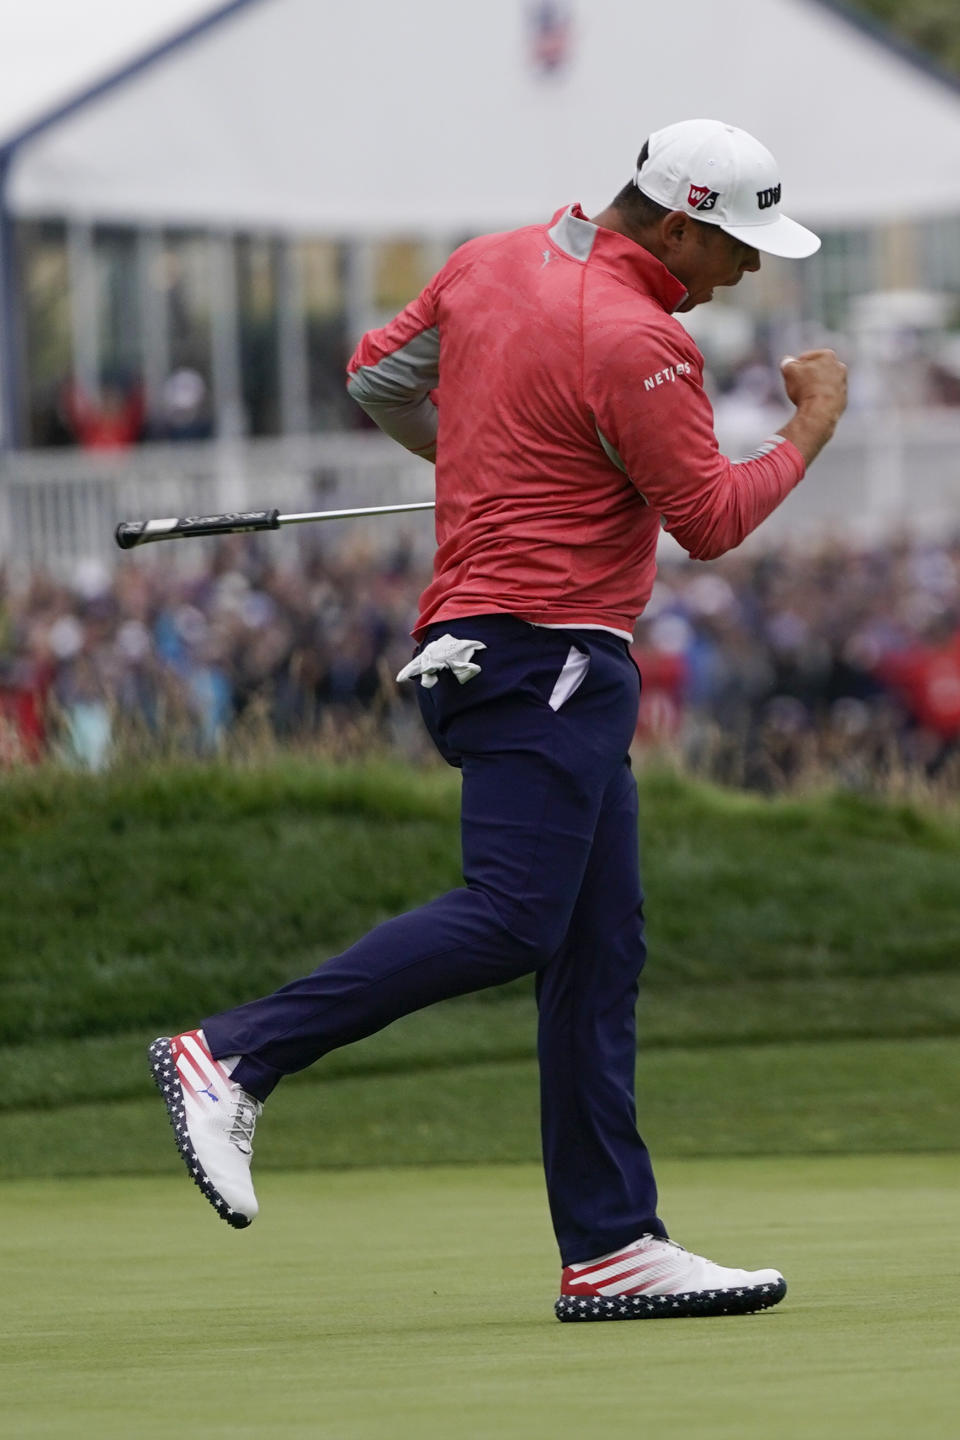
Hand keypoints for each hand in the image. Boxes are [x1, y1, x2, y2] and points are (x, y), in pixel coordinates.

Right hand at [778, 350, 847, 465]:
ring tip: (799, 399)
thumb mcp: (789, 372)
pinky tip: (806, 410)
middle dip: (807, 376)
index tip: (789, 371)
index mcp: (829, 357)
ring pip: (824, 386)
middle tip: (794, 384)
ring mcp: (843, 388)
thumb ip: (787, 364)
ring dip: (812, 390)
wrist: (819, 415)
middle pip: (819, 371)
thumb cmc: (804, 389)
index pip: (811, 355)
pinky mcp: (842, 404)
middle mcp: (840, 370)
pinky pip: (826, 401)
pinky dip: (817, 404)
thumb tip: (785, 362)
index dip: (797, 363)